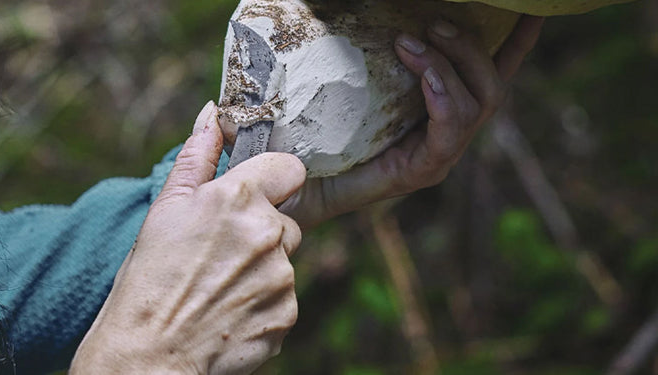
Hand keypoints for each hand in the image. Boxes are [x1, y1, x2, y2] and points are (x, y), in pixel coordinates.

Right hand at [70, 102, 305, 373]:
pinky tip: (229, 311)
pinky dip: (264, 303)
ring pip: (285, 260)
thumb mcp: (165, 209)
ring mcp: (282, 277)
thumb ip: (196, 155)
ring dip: (262, 269)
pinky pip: (285, 298)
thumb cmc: (148, 281)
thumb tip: (212, 114)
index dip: (273, 181)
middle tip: (220, 254)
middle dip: (262, 230)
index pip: (291, 168)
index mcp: (238, 197)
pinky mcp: (287, 314)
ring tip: (219, 286)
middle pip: (287, 218)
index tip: (255, 197)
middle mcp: (268, 233)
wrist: (149, 355)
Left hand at [280, 16, 544, 229]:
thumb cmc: (322, 127)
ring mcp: (439, 154)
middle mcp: (449, 132)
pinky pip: (449, 133)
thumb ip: (381, 53)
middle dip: (471, 46)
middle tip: (434, 23)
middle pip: (493, 85)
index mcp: (442, 109)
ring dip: (449, 65)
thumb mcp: (355, 82)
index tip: (531, 9)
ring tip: (410, 43)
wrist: (298, 181)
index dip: (516, 41)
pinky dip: (443, 99)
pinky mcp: (422, 172)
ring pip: (477, 104)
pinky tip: (426, 79)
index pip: (491, 72)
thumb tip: (377, 20)